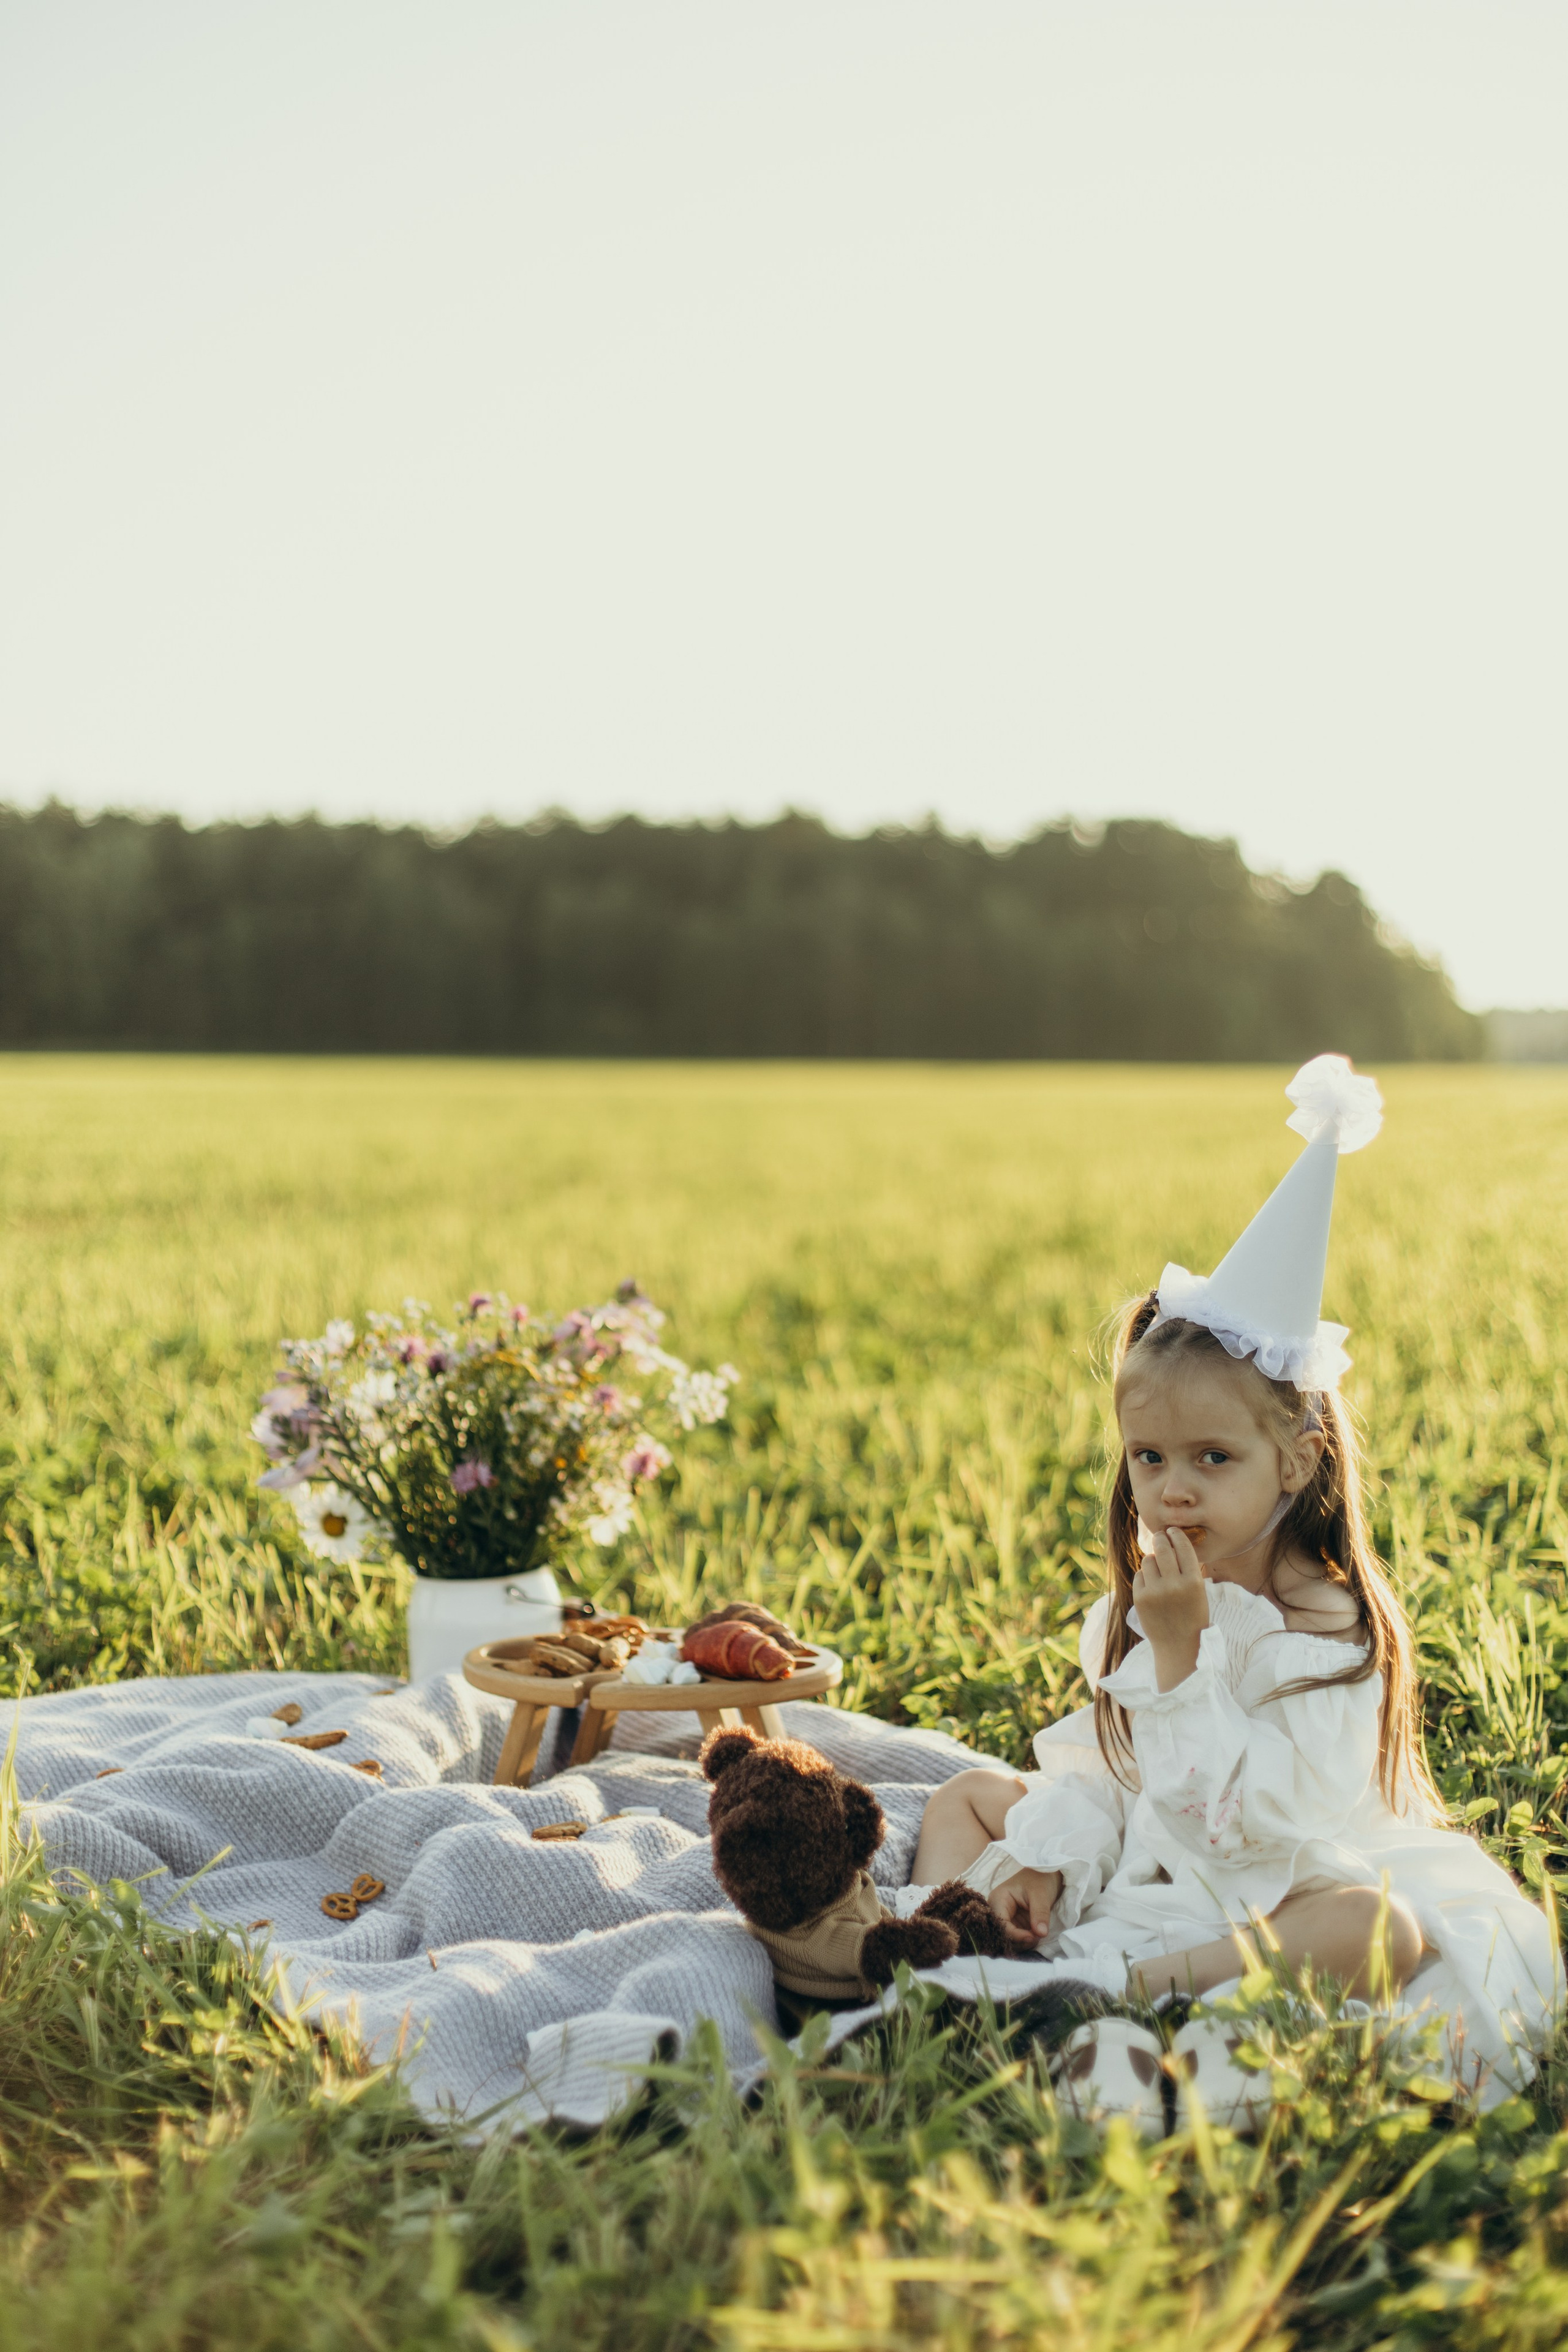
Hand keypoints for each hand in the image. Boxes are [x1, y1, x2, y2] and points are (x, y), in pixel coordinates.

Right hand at [988, 1866, 1061, 1947]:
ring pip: (1010, 1939)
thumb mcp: (1041, 1895)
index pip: (1001, 1925)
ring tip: (1038, 1935)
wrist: (1046, 1875)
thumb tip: (1041, 1934)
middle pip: (1003, 1935)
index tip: (1033, 1938)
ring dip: (1024, 1942)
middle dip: (1020, 1940)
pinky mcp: (1014, 1924)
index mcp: (998, 1899)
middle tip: (1037, 1938)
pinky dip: (1026, 1940)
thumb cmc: (1040, 1879)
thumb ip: (1040, 1914)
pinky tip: (1036, 1936)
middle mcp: (998, 1910)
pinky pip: (1017, 1937)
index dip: (1016, 1935)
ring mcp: (1006, 1918)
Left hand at [1131, 1524, 1209, 1690]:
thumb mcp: (1198, 1591)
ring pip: (1148, 1560)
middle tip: (1160, 1536)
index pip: (1183, 1547)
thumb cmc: (1192, 1615)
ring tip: (1159, 1571)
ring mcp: (1156, 1592)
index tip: (1172, 1530)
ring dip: (1152, 1561)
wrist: (1180, 1646)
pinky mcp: (1140, 1598)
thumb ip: (1187, 1568)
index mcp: (1194, 1582)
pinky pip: (1139, 1575)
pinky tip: (1152, 1588)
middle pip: (1162, 1548)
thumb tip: (1171, 1541)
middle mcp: (1174, 1585)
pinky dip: (1145, 1578)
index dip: (1176, 1535)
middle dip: (1160, 1538)